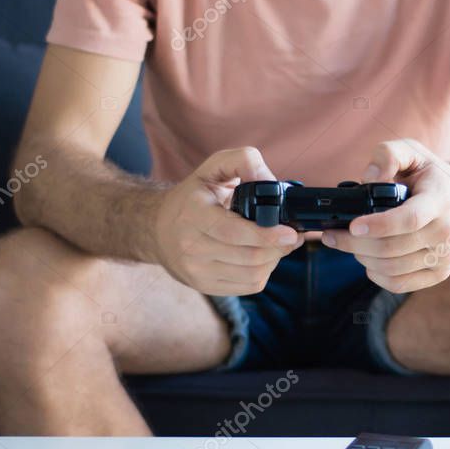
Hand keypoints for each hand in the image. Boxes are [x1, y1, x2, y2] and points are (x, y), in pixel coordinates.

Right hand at [153, 147, 303, 294]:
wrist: (158, 228)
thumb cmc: (194, 196)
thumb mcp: (214, 168)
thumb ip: (244, 161)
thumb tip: (270, 181)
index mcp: (192, 213)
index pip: (233, 231)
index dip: (266, 235)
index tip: (290, 232)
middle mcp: (190, 245)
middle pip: (249, 256)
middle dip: (279, 247)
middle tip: (291, 237)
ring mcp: (196, 270)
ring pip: (252, 274)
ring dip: (274, 260)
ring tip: (276, 245)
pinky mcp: (205, 286)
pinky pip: (248, 286)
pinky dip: (264, 272)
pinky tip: (262, 257)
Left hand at [321, 140, 449, 292]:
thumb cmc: (437, 179)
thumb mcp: (416, 153)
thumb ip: (389, 154)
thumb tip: (367, 178)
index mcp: (440, 201)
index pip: (409, 220)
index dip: (378, 225)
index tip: (353, 224)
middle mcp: (446, 233)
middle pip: (392, 248)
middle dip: (354, 244)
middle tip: (331, 235)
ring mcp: (444, 257)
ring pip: (392, 268)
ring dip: (362, 258)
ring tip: (348, 244)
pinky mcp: (440, 273)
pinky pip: (400, 284)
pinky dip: (376, 275)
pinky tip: (368, 260)